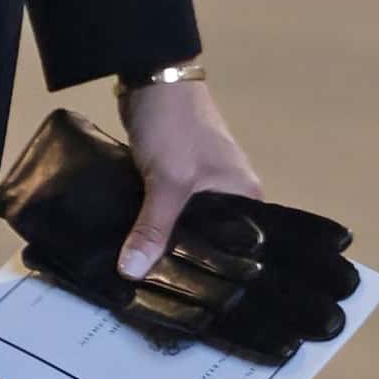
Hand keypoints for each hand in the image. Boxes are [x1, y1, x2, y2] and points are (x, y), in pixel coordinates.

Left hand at [115, 76, 261, 280]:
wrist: (151, 77)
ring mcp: (203, 181)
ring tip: (149, 277)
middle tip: (165, 294)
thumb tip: (132, 273)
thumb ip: (154, 228)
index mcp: (245, 194)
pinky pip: (169, 209)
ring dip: (168, 242)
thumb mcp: (168, 182)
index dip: (218, 272)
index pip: (241, 246)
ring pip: (187, 223)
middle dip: (188, 261)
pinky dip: (156, 223)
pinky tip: (140, 246)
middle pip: (210, 237)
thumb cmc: (175, 129)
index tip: (196, 300)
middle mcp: (231, 191)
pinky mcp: (177, 175)